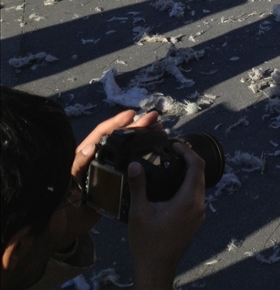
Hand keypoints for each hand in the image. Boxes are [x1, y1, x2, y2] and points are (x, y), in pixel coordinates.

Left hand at [59, 110, 159, 251]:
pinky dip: (143, 162)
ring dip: (142, 141)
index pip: (101, 135)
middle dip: (137, 127)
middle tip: (154, 119)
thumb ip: (75, 164)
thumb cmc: (56, 202)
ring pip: (128, 153)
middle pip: (119, 140)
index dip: (115, 123)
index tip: (131, 114)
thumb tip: (92, 146)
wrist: (59, 229)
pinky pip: (131, 171)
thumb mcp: (64, 180)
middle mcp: (98, 161)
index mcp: (83, 157)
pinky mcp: (116, 187)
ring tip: (159, 131)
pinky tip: (156, 155)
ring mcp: (108, 173)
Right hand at [128, 143, 205, 289]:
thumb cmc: (147, 242)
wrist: (156, 268)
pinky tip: (174, 185)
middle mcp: (198, 205)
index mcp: (188, 200)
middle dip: (189, 159)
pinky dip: (188, 185)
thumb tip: (135, 165)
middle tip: (173, 151)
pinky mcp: (196, 220)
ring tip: (173, 164)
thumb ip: (138, 186)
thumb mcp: (139, 212)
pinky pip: (196, 196)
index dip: (188, 151)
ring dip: (190, 172)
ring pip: (199, 185)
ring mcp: (199, 213)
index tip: (175, 145)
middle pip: (200, 174)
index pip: (197, 166)